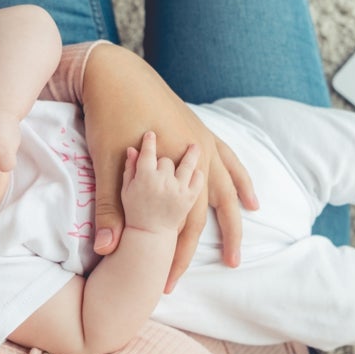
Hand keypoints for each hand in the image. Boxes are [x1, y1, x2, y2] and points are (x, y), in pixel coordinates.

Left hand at [81, 45, 257, 289]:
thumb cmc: (108, 115)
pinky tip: (248, 194)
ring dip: (238, 209)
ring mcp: (201, 139)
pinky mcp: (197, 128)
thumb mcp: (107, 164)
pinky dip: (240, 177)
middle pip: (214, 206)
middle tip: (231, 266)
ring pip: (228, 182)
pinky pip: (227, 157)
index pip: (183, 223)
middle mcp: (197, 152)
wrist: (114, 72)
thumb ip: (110, 207)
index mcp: (176, 164)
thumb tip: (106, 248)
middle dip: (222, 238)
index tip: (171, 281)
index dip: (178, 255)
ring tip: (246, 232)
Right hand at [121, 133, 203, 234]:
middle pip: (167, 160)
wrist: (149, 237)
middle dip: (165, 158)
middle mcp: (164, 180)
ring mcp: (179, 188)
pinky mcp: (190, 197)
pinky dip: (198, 174)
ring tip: (195, 146)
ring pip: (187, 165)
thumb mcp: (125, 190)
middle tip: (162, 156)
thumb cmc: (133, 211)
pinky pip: (197, 180)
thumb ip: (129, 168)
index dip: (149, 141)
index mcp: (145, 177)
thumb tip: (132, 150)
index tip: (150, 133)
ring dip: (191, 155)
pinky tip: (199, 168)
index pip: (148, 151)